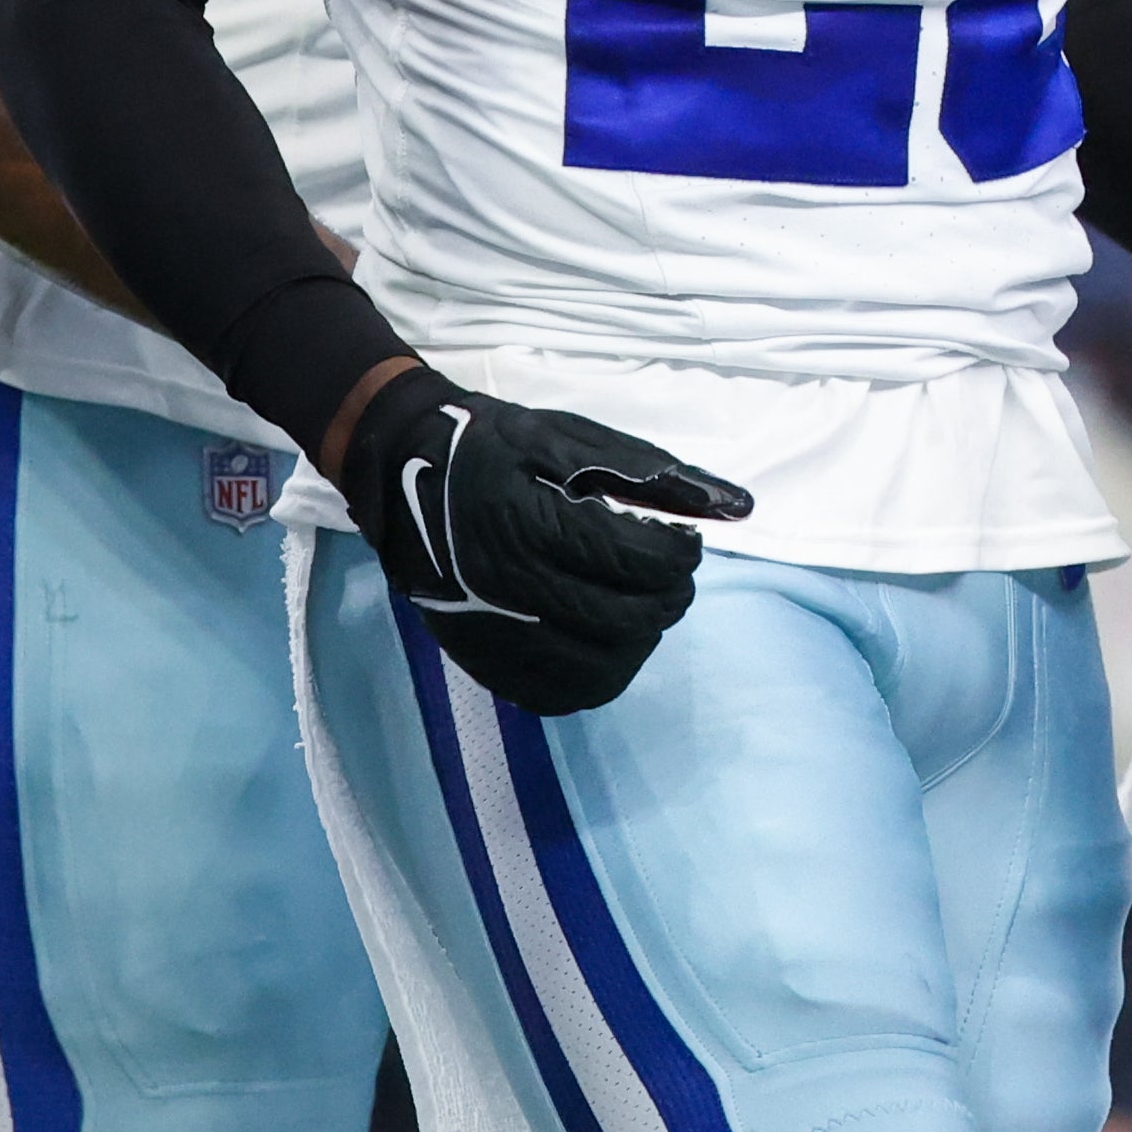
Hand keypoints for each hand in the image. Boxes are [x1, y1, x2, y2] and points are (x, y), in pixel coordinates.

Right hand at [336, 368, 747, 717]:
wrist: (396, 472)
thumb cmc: (486, 445)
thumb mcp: (564, 437)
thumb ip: (650, 470)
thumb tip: (735, 505)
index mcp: (529, 522)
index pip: (634, 561)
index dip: (678, 556)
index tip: (686, 544)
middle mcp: (509, 587)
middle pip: (623, 620)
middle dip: (669, 599)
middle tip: (673, 575)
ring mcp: (493, 632)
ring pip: (599, 669)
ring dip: (639, 640)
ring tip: (642, 605)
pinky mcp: (483, 661)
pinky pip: (558, 695)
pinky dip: (599, 673)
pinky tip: (603, 638)